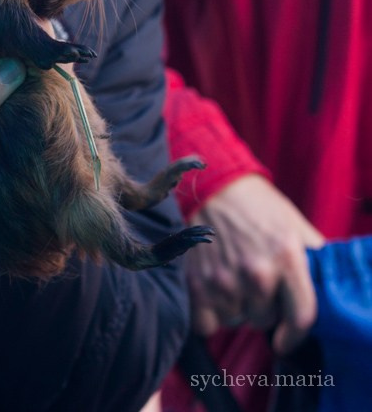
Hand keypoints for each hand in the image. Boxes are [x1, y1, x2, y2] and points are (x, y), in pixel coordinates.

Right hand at [186, 175, 324, 354]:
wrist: (212, 184)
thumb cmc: (256, 206)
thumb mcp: (293, 224)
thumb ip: (314, 258)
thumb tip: (328, 286)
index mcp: (285, 256)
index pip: (300, 316)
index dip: (294, 335)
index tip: (285, 339)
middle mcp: (256, 271)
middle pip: (263, 320)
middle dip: (260, 306)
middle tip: (252, 281)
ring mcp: (223, 279)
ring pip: (234, 321)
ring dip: (233, 306)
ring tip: (231, 277)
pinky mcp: (196, 282)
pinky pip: (206, 325)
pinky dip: (207, 312)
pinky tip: (210, 289)